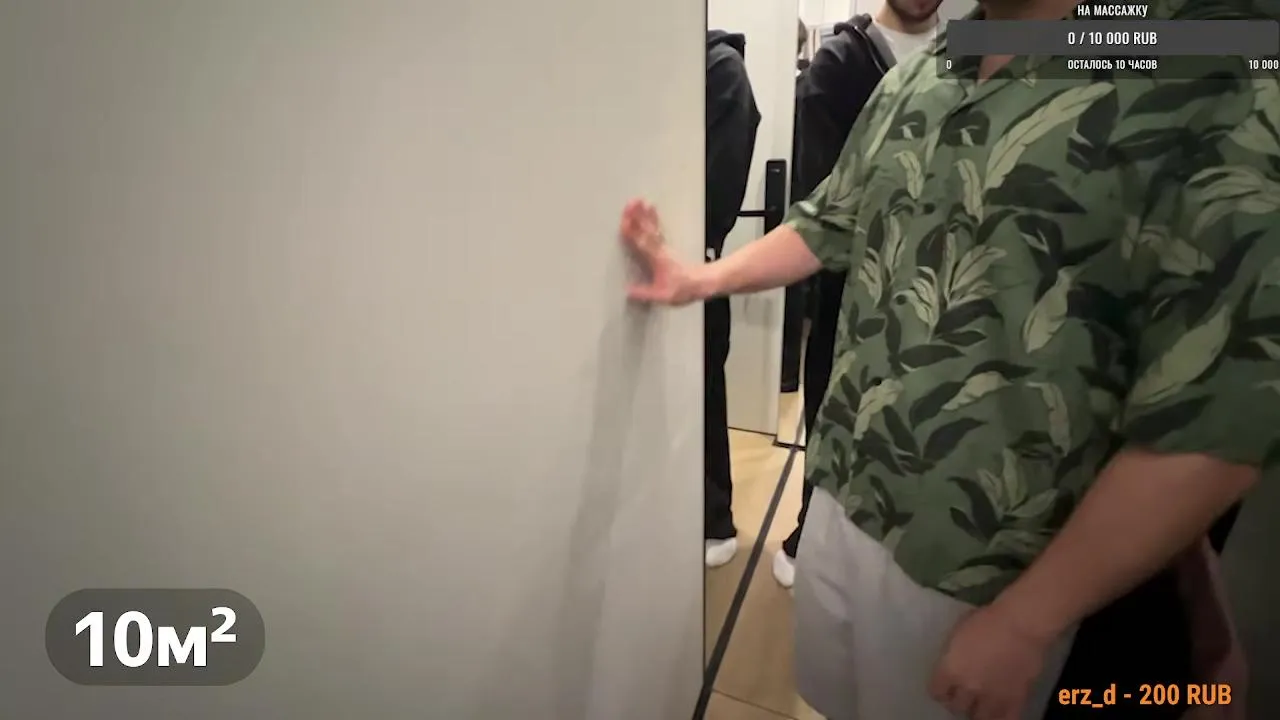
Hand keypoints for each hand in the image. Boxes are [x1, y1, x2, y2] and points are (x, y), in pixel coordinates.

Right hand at [619, 199, 704, 305]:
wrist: (704, 282)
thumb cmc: (684, 289)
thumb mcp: (664, 296)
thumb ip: (646, 294)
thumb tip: (628, 291)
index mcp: (657, 260)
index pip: (642, 243)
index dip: (633, 233)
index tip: (624, 222)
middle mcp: (660, 250)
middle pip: (647, 230)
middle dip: (638, 216)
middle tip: (630, 202)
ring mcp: (664, 247)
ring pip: (652, 227)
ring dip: (645, 213)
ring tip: (639, 200)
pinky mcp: (666, 246)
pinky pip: (657, 229)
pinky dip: (653, 218)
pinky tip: (651, 210)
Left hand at [929, 603, 1054, 719]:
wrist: (1021, 624)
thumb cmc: (987, 620)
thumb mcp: (958, 633)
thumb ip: (953, 655)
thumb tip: (953, 664)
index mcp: (950, 669)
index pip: (936, 692)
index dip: (940, 690)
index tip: (944, 686)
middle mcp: (968, 688)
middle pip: (956, 707)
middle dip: (958, 701)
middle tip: (964, 694)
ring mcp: (992, 697)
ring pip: (979, 718)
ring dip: (978, 711)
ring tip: (981, 704)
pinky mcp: (1015, 700)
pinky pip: (1006, 719)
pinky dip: (1001, 717)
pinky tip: (999, 711)